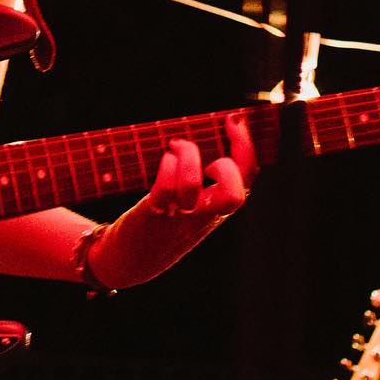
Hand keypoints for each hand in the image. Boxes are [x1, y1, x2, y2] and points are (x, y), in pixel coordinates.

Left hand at [88, 114, 257, 289]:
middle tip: (207, 154)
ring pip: (192, 188)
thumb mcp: (191, 201)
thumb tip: (201, 132)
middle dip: (227, 166)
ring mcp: (179, 217)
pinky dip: (166, 169)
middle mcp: (203, 215)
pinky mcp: (153, 216)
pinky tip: (163, 160)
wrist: (132, 260)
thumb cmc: (163, 219)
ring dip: (186, 158)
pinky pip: (163, 191)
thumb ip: (203, 175)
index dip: (246, 147)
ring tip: (174, 147)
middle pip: (234, 196)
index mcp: (217, 207)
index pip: (247, 180)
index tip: (233, 120)